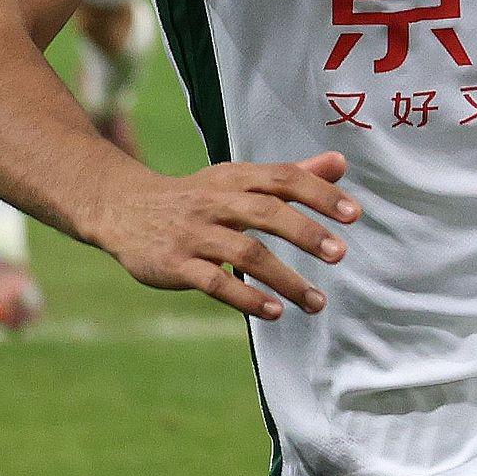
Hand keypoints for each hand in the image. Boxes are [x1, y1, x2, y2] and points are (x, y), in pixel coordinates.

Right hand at [88, 150, 358, 320]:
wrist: (122, 209)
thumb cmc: (196, 196)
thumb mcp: (239, 179)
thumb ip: (291, 175)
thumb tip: (342, 163)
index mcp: (236, 178)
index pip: (283, 179)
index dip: (319, 194)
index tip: (354, 214)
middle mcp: (215, 202)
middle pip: (266, 212)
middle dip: (306, 232)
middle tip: (341, 254)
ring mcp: (194, 234)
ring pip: (245, 253)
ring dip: (285, 279)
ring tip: (317, 302)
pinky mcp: (175, 265)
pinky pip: (214, 282)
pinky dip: (246, 297)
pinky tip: (274, 312)